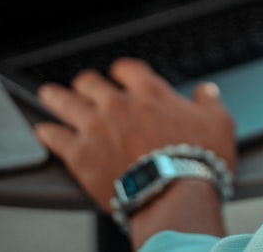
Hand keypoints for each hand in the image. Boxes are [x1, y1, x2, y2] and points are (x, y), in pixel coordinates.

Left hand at [34, 58, 236, 213]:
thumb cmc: (198, 160)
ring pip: (66, 102)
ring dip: (57, 97)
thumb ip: (209, 102)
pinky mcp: (79, 155)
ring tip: (49, 94)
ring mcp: (95, 127)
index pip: (127, 68)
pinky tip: (43, 130)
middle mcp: (118, 104)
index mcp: (150, 92)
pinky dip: (47, 132)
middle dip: (87, 82)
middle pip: (91, 82)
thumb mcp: (219, 122)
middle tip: (84, 85)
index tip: (122, 76)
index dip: (122, 71)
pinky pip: (55, 137)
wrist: (173, 195)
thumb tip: (207, 91)